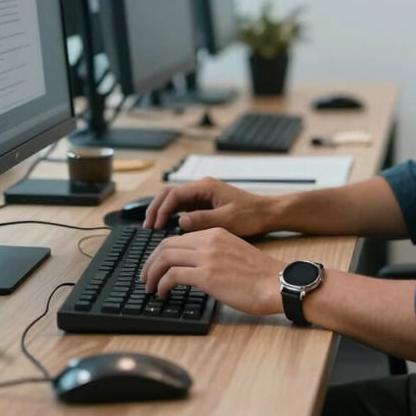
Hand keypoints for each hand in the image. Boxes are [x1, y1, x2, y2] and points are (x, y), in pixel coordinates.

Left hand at [140, 227, 283, 315]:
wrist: (278, 283)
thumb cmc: (261, 276)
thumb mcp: (234, 254)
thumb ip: (214, 254)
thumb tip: (196, 268)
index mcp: (216, 233)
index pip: (179, 237)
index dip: (162, 252)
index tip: (157, 266)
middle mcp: (209, 240)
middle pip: (166, 245)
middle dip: (151, 262)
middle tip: (146, 278)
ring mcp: (207, 256)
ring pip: (165, 258)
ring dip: (152, 274)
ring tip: (150, 288)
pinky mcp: (206, 275)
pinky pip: (172, 276)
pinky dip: (162, 285)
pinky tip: (163, 294)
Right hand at [143, 177, 277, 236]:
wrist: (268, 213)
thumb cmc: (251, 215)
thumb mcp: (227, 219)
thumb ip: (203, 219)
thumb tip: (180, 221)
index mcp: (206, 187)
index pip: (175, 194)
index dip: (161, 209)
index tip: (154, 225)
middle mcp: (202, 188)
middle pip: (170, 194)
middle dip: (156, 208)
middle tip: (148, 226)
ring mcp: (203, 195)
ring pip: (175, 200)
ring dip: (163, 211)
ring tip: (153, 228)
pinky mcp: (206, 204)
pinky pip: (184, 207)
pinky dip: (172, 215)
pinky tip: (168, 228)